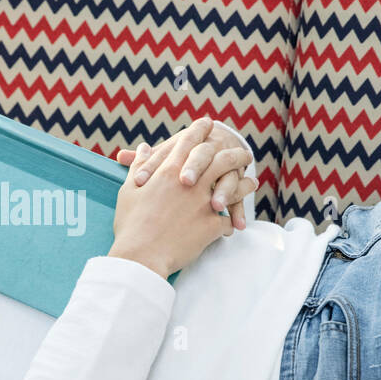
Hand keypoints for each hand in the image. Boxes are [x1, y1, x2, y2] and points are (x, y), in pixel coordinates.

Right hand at [108, 118, 235, 276]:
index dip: (199, 130)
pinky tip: (234, 222)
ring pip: (233, 186)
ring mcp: (203, 203)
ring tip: (252, 182)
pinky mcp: (211, 225)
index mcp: (168, 171)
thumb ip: (139, 166)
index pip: (188, 142)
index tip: (208, 124)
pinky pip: (227, 219)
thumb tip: (144, 148)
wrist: (141, 255)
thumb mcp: (129, 191)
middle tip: (243, 153)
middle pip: (220, 159)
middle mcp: (190, 183)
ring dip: (244, 183)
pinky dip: (231, 220)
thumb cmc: (130, 223)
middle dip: (234, 153)